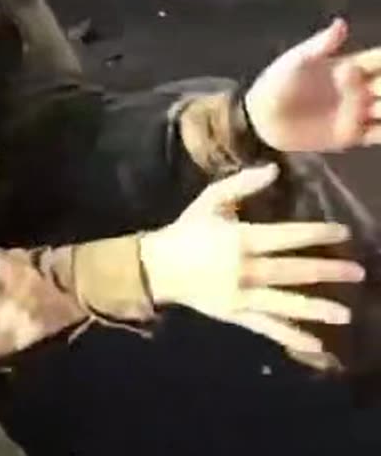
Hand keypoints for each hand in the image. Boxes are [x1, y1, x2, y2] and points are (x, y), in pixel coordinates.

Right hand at [140, 163, 364, 354]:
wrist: (156, 268)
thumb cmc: (187, 232)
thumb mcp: (210, 202)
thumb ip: (241, 185)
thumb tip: (274, 170)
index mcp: (241, 239)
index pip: (287, 236)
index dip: (317, 233)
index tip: (343, 233)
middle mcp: (246, 269)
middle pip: (294, 271)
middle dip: (328, 271)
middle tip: (358, 272)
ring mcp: (242, 295)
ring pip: (286, 303)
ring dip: (317, 309)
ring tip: (346, 314)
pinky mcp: (236, 314)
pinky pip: (268, 327)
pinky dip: (291, 335)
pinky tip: (315, 344)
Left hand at [245, 18, 380, 151]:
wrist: (260, 118)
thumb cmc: (276, 84)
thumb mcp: (295, 62)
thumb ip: (319, 46)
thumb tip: (341, 23)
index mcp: (348, 68)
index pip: (380, 60)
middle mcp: (358, 90)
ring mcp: (356, 113)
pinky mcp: (349, 135)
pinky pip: (377, 134)